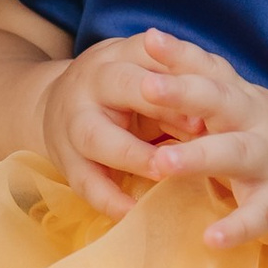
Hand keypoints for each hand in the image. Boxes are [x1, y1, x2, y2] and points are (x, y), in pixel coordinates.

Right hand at [31, 29, 214, 216]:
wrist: (57, 103)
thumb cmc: (122, 92)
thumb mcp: (147, 79)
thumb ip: (178, 94)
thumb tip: (209, 122)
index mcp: (119, 56)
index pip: (150, 55)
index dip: (180, 76)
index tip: (210, 100)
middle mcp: (93, 82)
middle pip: (120, 85)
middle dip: (156, 103)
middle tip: (197, 130)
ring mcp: (74, 121)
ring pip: (97, 136)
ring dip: (132, 155)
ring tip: (163, 172)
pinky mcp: (65, 159)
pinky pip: (84, 181)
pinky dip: (108, 199)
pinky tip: (133, 212)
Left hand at [41, 29, 267, 247]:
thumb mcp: (241, 103)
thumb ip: (204, 80)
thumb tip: (150, 43)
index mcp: (241, 99)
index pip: (210, 70)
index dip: (181, 54)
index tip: (150, 39)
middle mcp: (256, 123)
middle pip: (219, 102)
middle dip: (183, 93)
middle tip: (146, 87)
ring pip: (234, 154)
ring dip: (197, 157)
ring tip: (161, 164)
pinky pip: (257, 216)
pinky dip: (236, 227)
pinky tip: (210, 239)